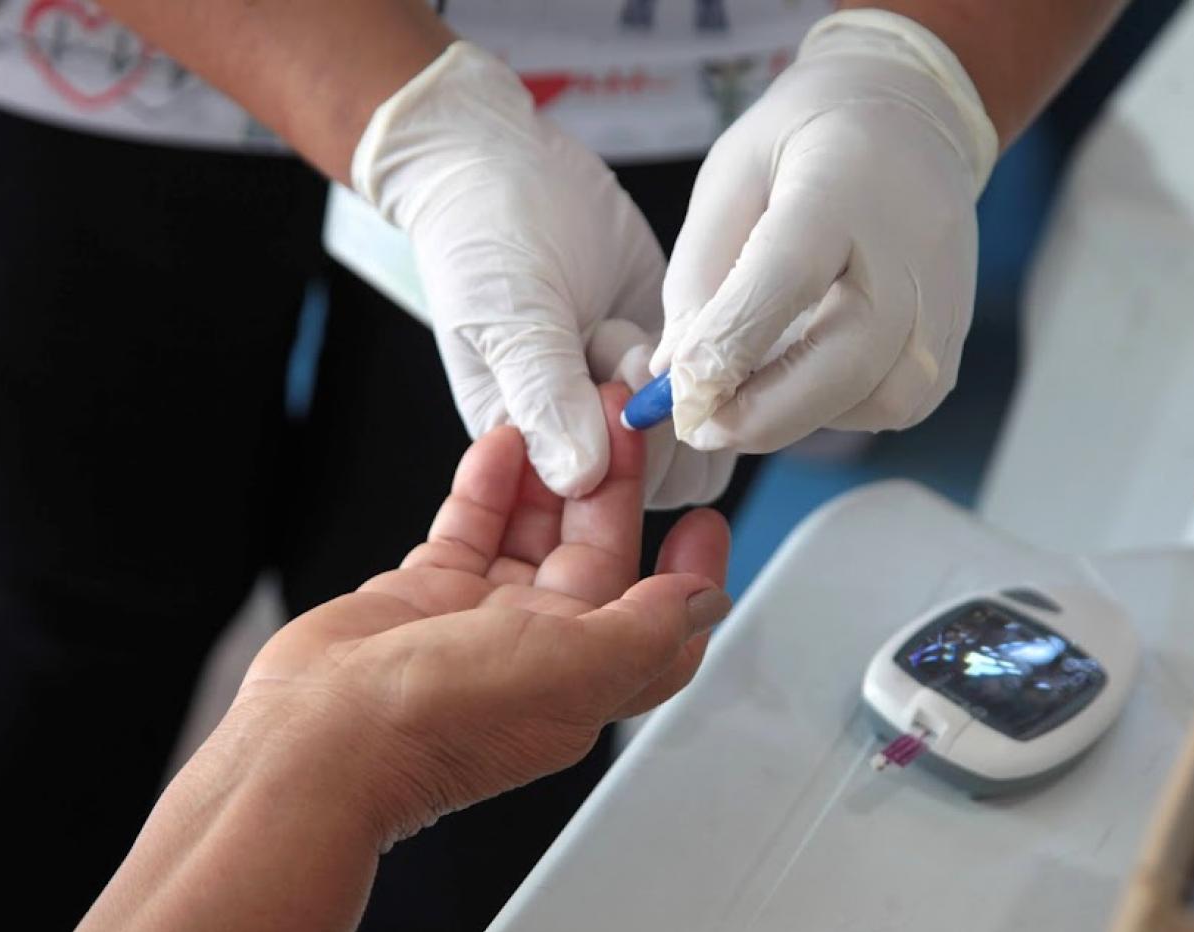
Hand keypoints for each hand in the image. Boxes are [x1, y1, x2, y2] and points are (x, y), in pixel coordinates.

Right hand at [232, 384, 731, 845]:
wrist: (321, 737)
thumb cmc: (443, 719)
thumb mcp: (574, 669)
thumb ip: (646, 629)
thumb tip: (706, 603)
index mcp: (587, 678)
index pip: (659, 621)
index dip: (688, 572)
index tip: (703, 516)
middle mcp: (538, 649)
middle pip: (595, 554)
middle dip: (612, 485)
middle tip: (618, 418)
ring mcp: (480, 620)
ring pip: (532, 531)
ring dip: (550, 475)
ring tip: (562, 413)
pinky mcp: (426, 595)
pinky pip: (472, 526)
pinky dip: (490, 486)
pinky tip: (502, 443)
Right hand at [352, 41, 731, 504]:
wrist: (507, 167)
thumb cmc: (481, 242)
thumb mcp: (507, 319)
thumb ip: (544, 398)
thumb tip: (578, 478)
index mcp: (526, 448)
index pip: (594, 501)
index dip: (619, 461)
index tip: (607, 392)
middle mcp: (582, 433)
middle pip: (656, 480)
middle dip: (649, 418)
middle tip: (619, 343)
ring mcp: (630, 396)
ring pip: (692, 437)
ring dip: (673, 382)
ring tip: (627, 325)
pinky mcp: (668, 355)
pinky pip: (712, 382)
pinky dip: (700, 352)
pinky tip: (661, 317)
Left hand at [653, 9, 998, 451]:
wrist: (911, 121)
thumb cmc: (803, 146)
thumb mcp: (730, 178)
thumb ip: (697, 274)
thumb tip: (676, 375)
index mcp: (843, 191)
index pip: (785, 282)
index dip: (727, 345)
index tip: (677, 390)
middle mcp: (910, 254)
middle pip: (843, 365)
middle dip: (759, 414)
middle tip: (698, 425)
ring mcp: (941, 305)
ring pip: (870, 403)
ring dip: (797, 416)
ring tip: (751, 384)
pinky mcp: (952, 344)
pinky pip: (891, 407)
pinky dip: (835, 410)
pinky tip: (803, 374)